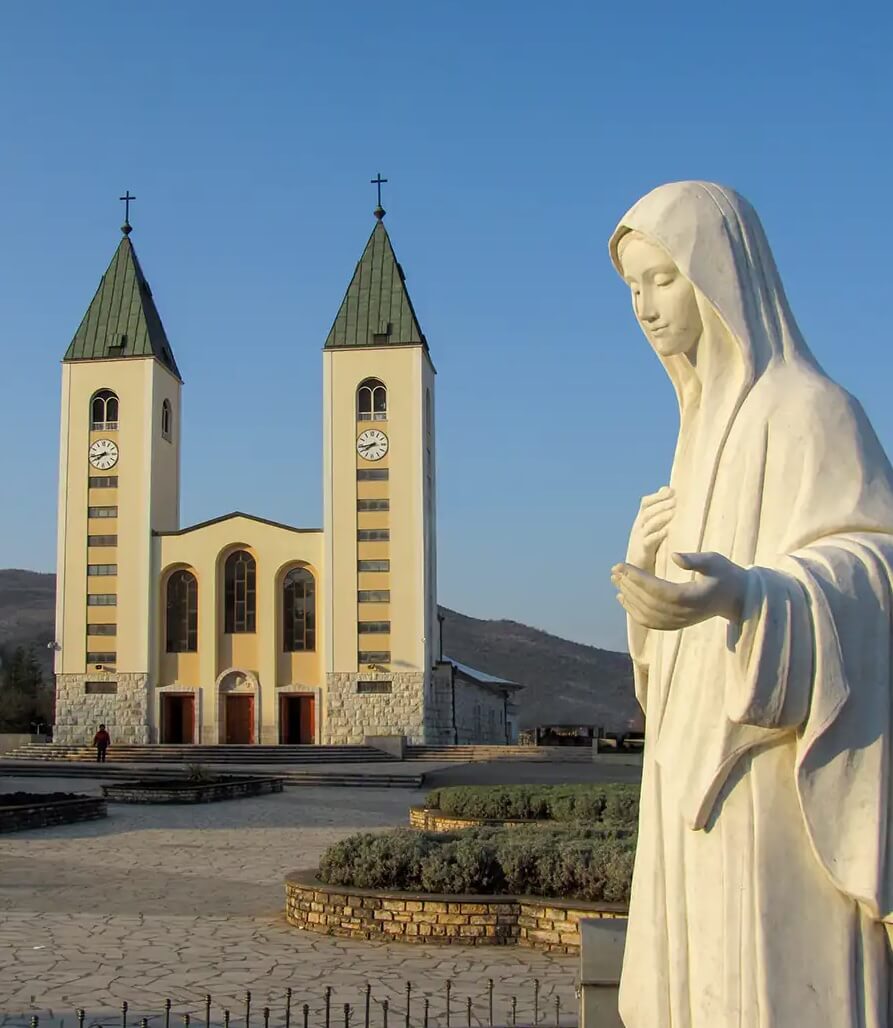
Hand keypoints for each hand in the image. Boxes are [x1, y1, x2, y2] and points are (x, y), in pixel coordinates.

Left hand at [611, 551, 746, 629]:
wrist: (737, 598)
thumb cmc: (725, 575)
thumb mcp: (715, 561)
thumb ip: (696, 560)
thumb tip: (675, 557)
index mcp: (692, 597)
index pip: (658, 590)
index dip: (637, 579)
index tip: (621, 566)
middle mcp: (683, 613)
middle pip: (649, 602)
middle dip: (629, 585)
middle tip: (614, 570)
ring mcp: (679, 621)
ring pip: (647, 614)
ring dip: (628, 597)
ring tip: (615, 580)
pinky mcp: (676, 624)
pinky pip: (651, 622)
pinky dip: (634, 612)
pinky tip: (623, 598)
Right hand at [627, 486, 674, 570]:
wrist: (637, 572)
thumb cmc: (649, 549)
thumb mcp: (654, 529)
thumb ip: (660, 512)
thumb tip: (669, 490)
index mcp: (641, 521)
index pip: (646, 503)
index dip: (657, 496)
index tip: (672, 491)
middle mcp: (638, 527)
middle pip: (647, 511)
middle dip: (661, 504)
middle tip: (676, 500)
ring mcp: (638, 540)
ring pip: (648, 524)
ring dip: (661, 517)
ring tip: (674, 512)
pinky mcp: (641, 553)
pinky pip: (648, 541)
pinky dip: (658, 534)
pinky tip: (668, 530)